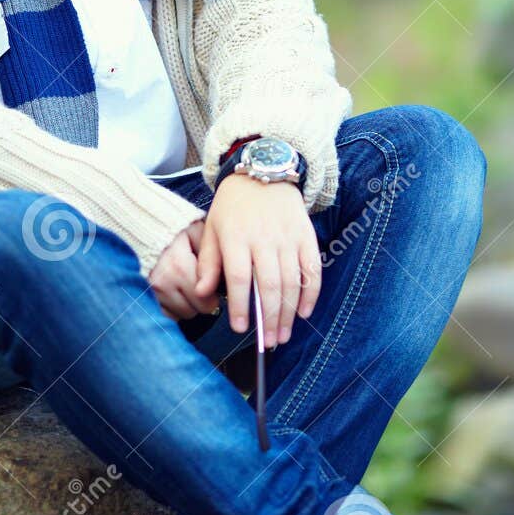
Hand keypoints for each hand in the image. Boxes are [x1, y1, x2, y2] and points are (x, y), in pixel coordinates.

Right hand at [147, 217, 220, 321]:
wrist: (143, 227)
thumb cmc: (172, 230)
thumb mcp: (196, 233)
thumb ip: (210, 254)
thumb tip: (225, 277)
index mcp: (179, 267)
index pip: (204, 300)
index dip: (213, 297)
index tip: (214, 291)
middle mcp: (164, 282)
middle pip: (193, 311)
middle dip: (201, 303)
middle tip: (201, 288)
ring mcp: (152, 291)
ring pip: (179, 315)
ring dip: (187, 306)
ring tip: (187, 288)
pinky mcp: (144, 296)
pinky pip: (164, 314)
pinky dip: (173, 308)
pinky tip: (176, 294)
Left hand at [194, 175, 321, 346]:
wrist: (264, 173)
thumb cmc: (233, 206)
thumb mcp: (212, 228)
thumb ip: (208, 262)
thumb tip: (200, 293)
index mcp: (236, 238)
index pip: (238, 279)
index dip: (240, 306)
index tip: (239, 328)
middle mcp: (264, 239)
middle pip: (269, 286)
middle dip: (269, 319)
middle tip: (268, 342)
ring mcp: (288, 238)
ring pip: (292, 282)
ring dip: (289, 313)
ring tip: (283, 334)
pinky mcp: (306, 237)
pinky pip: (312, 270)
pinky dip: (311, 293)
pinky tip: (304, 312)